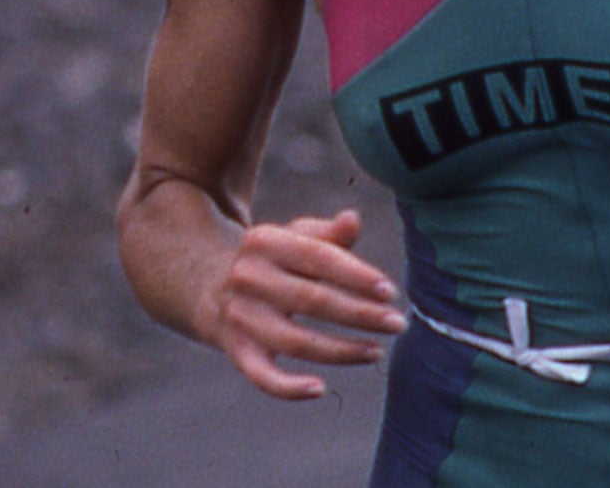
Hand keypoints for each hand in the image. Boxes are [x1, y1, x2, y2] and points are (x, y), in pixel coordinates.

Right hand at [207, 208, 404, 399]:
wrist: (211, 288)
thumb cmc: (273, 262)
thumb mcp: (293, 238)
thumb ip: (328, 234)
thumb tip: (353, 219)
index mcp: (264, 241)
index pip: (317, 257)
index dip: (356, 275)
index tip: (389, 291)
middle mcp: (247, 277)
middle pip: (312, 300)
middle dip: (360, 314)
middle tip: (398, 323)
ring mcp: (240, 316)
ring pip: (296, 342)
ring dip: (342, 350)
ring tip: (376, 351)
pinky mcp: (237, 350)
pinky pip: (262, 376)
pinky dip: (289, 388)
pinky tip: (321, 389)